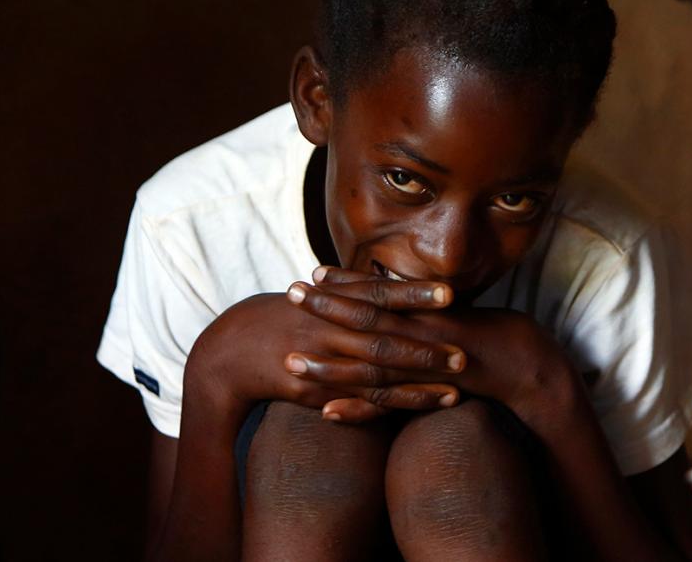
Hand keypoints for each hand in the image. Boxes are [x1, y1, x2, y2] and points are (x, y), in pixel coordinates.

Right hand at [187, 280, 460, 420]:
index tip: (451, 293)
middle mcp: (327, 332)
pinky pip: (354, 404)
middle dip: (425, 347)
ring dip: (415, 385)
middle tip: (464, 354)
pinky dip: (385, 408)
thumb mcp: (317, 295)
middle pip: (382, 340)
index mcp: (331, 302)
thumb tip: (394, 279)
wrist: (227, 351)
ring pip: (373, 377)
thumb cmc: (284, 316)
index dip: (415, 293)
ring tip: (455, 390)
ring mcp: (319, 364)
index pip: (379, 295)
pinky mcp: (312, 393)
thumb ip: (355, 288)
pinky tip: (414, 411)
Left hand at [289, 267, 577, 426]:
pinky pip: (391, 403)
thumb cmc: (497, 338)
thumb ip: (429, 311)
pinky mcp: (434, 390)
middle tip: (290, 293)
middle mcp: (425, 332)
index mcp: (429, 312)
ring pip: (371, 362)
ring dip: (329, 362)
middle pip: (368, 319)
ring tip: (290, 360)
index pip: (380, 294)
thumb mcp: (459, 317)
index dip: (346, 284)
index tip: (315, 272)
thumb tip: (403, 300)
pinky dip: (359, 410)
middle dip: (327, 307)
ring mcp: (428, 362)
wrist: (531, 365)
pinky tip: (327, 414)